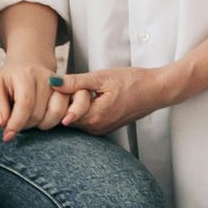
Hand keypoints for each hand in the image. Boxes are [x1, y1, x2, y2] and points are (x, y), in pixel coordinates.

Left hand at [0, 60, 69, 139]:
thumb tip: (1, 124)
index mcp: (26, 74)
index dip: (16, 123)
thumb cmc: (11, 79)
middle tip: (18, 121)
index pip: (25, 104)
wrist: (30, 63)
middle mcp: (47, 78)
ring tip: (30, 119)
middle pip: (38, 113)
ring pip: (55, 115)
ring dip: (41, 124)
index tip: (8, 136)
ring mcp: (61, 84)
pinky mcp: (69, 91)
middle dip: (25, 125)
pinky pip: (67, 113)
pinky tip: (46, 119)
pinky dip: (56, 121)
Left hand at [56, 65, 173, 135]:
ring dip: (78, 103)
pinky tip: (96, 96)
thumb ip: (75, 82)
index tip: (73, 84)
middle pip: (68, 115)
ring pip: (77, 117)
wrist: (156, 90)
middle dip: (70, 100)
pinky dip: (86, 107)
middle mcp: (96, 128)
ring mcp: (101, 130)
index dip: (63, 95)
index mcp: (94, 117)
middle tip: (84, 86)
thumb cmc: (132, 82)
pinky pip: (87, 119)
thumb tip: (52, 82)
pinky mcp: (105, 127)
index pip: (62, 110)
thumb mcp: (101, 78)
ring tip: (92, 90)